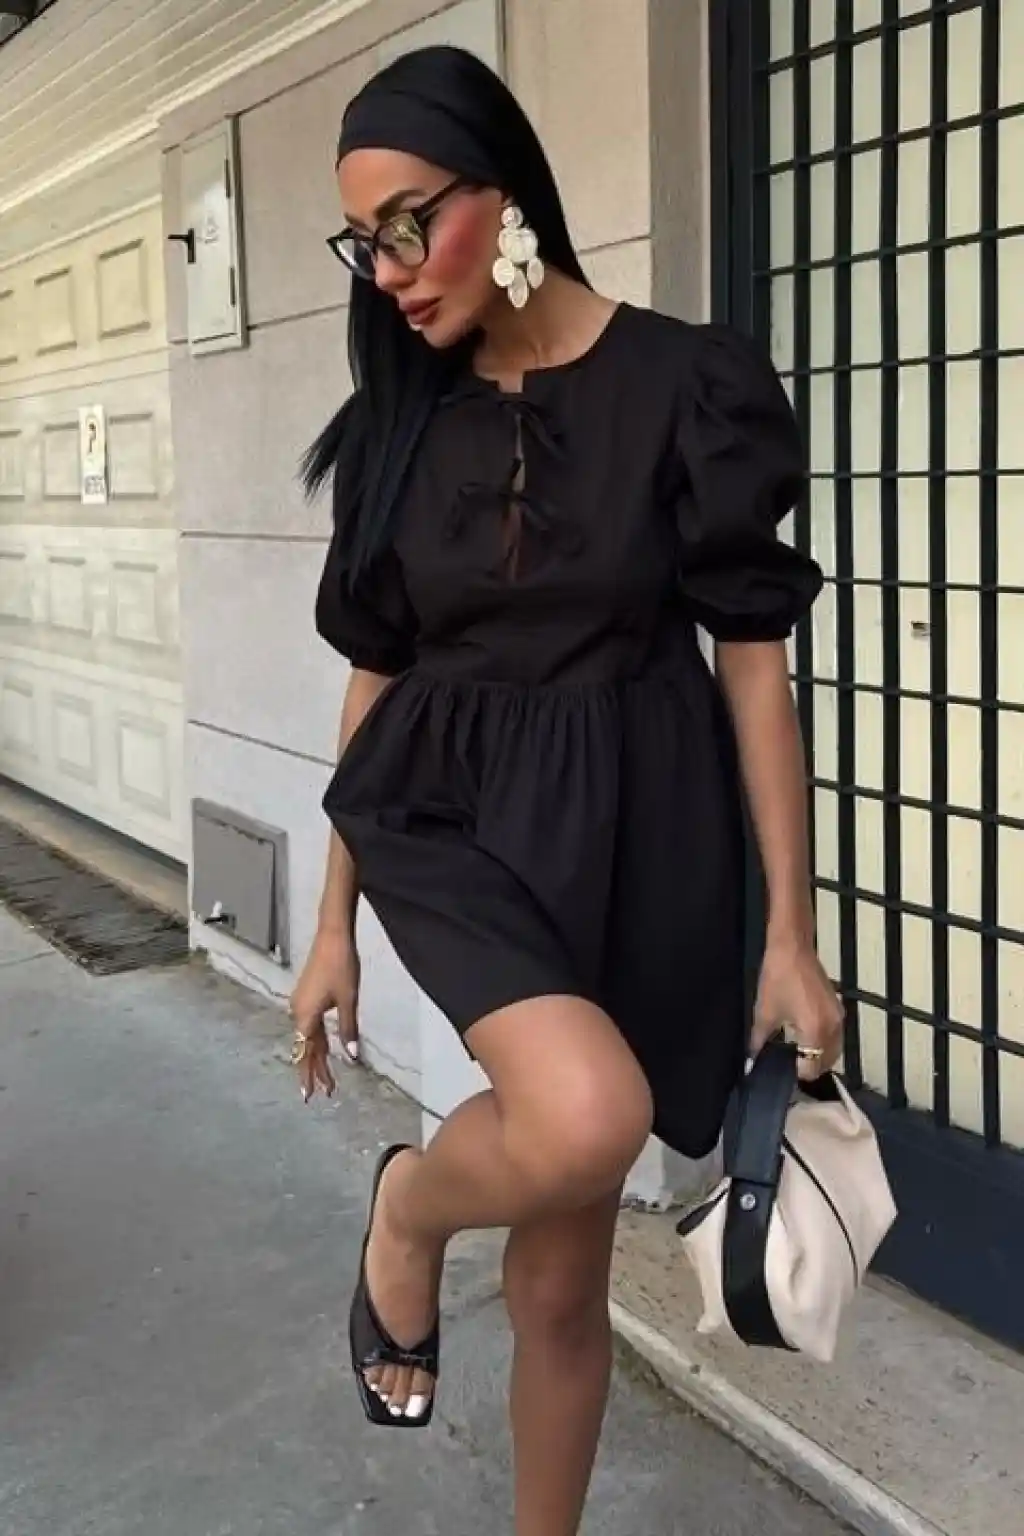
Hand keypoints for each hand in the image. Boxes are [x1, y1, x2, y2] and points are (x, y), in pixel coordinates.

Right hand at [288, 926, 360, 1102]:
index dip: (308, 1075)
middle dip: (316, 1070)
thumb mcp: (348, 1000)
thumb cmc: (341, 966)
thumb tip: (351, 1057)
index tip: (310, 1096)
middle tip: (327, 1092)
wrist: (332, 936)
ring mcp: (300, 1003)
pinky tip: (323, 1048)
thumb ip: (348, 1030)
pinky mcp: (306, 996)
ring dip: (317, 1056)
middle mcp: (298, 1012)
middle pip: (306, 1047)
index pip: (305, 1053)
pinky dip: (317, 1040)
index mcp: (305, 1015)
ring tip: (328, 1077)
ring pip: (309, 1037)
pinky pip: (310, 1025)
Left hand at [751, 937, 844, 1080]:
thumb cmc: (777, 979)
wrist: (792, 948)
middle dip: (808, 1067)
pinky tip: (805, 1038)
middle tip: (787, 1065)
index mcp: (816, 1033)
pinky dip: (824, 1043)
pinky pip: (835, 1036)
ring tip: (796, 1054)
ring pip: (833, 1050)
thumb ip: (759, 1043)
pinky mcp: (838, 1008)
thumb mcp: (764, 1014)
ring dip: (818, 1056)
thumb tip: (751, 1062)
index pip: (811, 1068)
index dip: (795, 1073)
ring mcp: (839, 1018)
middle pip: (826, 1062)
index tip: (780, 1072)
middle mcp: (833, 1029)